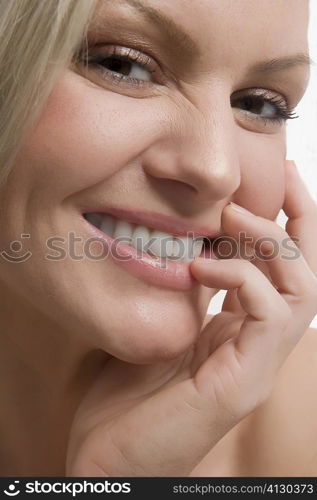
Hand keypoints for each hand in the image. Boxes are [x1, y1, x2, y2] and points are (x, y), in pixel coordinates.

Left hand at [65, 161, 316, 476]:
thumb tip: (192, 247)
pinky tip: (204, 268)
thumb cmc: (127, 397)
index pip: (280, 270)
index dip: (287, 222)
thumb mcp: (159, 327)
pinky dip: (243, 279)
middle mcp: (258, 346)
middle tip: (279, 176)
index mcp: (238, 332)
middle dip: (298, 219)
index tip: (280, 176)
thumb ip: (184, 293)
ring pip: (302, 290)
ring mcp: (258, 366)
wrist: (109, 459)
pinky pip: (269, 315)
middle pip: (306, 272)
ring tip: (235, 217)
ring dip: (273, 243)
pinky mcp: (246, 383)